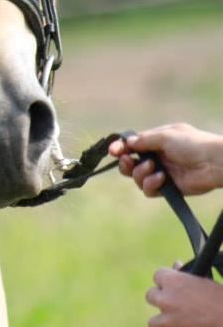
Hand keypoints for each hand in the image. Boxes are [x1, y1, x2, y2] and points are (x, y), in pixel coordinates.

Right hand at [108, 124, 222, 196]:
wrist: (213, 163)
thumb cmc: (193, 144)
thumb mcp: (166, 136)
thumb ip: (144, 140)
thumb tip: (127, 143)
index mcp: (157, 141)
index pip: (132, 144)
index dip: (120, 147)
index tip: (113, 151)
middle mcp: (157, 157)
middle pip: (130, 163)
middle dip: (126, 164)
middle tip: (128, 162)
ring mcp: (161, 172)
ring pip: (137, 178)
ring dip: (141, 174)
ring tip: (153, 169)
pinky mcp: (167, 188)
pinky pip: (149, 190)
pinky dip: (151, 184)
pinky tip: (161, 179)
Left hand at [146, 267, 222, 326]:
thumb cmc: (221, 298)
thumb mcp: (204, 280)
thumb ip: (185, 275)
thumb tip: (175, 265)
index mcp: (173, 282)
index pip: (158, 276)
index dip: (166, 281)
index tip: (172, 285)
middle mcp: (166, 300)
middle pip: (151, 297)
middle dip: (161, 299)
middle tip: (174, 304)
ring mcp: (170, 323)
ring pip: (153, 323)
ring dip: (162, 324)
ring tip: (172, 324)